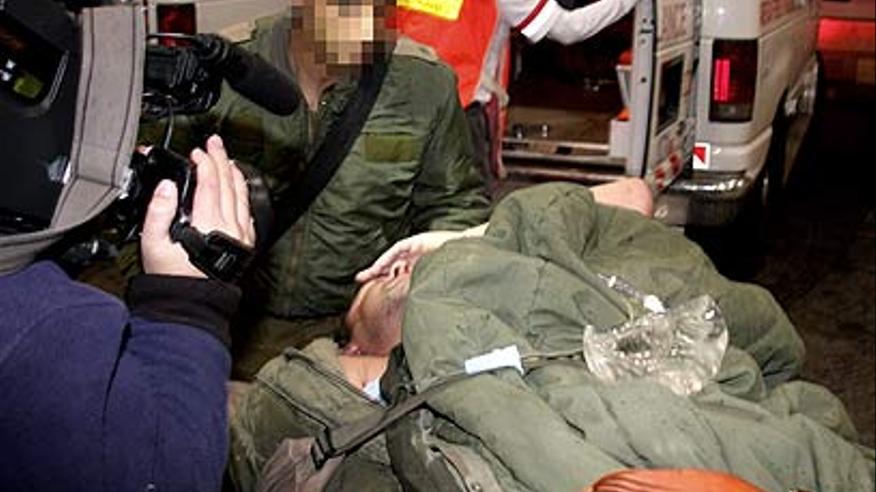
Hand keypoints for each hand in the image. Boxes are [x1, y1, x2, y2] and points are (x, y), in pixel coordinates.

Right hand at [141, 135, 255, 277]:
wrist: (192, 303)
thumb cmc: (172, 277)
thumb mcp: (153, 244)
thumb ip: (158, 212)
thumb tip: (166, 186)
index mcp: (208, 224)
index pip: (210, 183)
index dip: (204, 163)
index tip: (197, 152)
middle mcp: (229, 227)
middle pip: (228, 184)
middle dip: (221, 159)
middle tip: (215, 142)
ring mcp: (241, 235)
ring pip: (242, 196)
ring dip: (235, 174)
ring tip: (228, 159)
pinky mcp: (245, 243)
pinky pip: (248, 212)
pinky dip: (244, 195)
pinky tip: (239, 189)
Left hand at [355, 229, 468, 283]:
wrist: (468, 254)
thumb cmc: (455, 270)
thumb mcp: (434, 283)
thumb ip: (424, 291)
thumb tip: (417, 309)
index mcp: (418, 267)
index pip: (397, 273)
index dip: (384, 280)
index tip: (371, 290)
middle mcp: (414, 257)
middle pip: (390, 264)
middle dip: (375, 272)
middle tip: (359, 279)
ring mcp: (415, 248)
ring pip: (391, 258)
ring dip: (378, 266)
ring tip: (365, 275)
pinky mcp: (416, 241)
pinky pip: (397, 249)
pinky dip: (388, 258)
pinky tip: (380, 266)